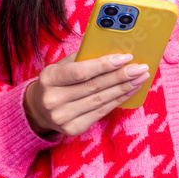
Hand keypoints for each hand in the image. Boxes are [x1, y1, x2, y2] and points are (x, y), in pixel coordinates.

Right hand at [23, 51, 150, 137]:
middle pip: (95, 87)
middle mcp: (54, 100)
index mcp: (50, 78)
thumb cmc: (56, 81)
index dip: (105, 65)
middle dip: (121, 76)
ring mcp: (63, 117)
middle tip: (141, 67)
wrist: (37, 109)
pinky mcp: (73, 129)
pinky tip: (130, 91)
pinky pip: (101, 112)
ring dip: (124, 88)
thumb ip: (82, 57)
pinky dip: (118, 100)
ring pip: (101, 100)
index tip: (125, 57)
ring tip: (140, 78)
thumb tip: (112, 48)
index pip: (81, 71)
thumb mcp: (61, 65)